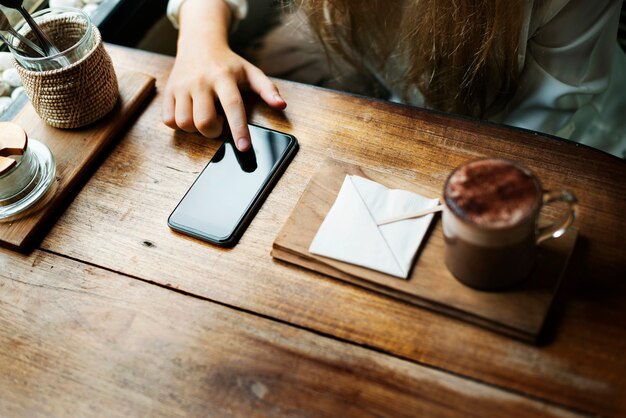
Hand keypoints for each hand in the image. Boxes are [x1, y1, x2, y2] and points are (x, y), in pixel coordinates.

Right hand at [162, 0, 285, 151]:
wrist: (199, 44)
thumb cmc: (228, 64)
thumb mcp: (250, 72)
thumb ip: (267, 89)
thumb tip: (281, 105)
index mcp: (224, 77)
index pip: (232, 106)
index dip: (239, 129)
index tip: (244, 148)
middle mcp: (200, 81)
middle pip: (204, 121)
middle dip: (214, 132)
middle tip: (220, 123)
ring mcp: (181, 86)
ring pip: (184, 123)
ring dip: (196, 129)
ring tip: (206, 117)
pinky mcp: (168, 91)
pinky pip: (169, 120)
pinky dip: (179, 125)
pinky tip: (190, 115)